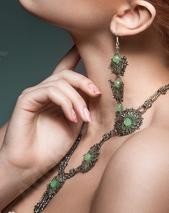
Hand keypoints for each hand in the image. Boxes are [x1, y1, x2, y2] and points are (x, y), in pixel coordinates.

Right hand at [0, 45, 100, 179]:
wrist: (29, 166)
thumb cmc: (51, 149)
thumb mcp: (76, 124)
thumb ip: (84, 105)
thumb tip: (97, 90)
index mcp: (57, 96)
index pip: (66, 69)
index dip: (75, 55)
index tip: (88, 46)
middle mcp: (45, 91)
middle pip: (67, 74)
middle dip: (85, 81)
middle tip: (98, 94)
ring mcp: (35, 93)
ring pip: (61, 82)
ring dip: (77, 99)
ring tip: (84, 117)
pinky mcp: (26, 99)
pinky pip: (50, 91)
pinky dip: (65, 102)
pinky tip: (71, 117)